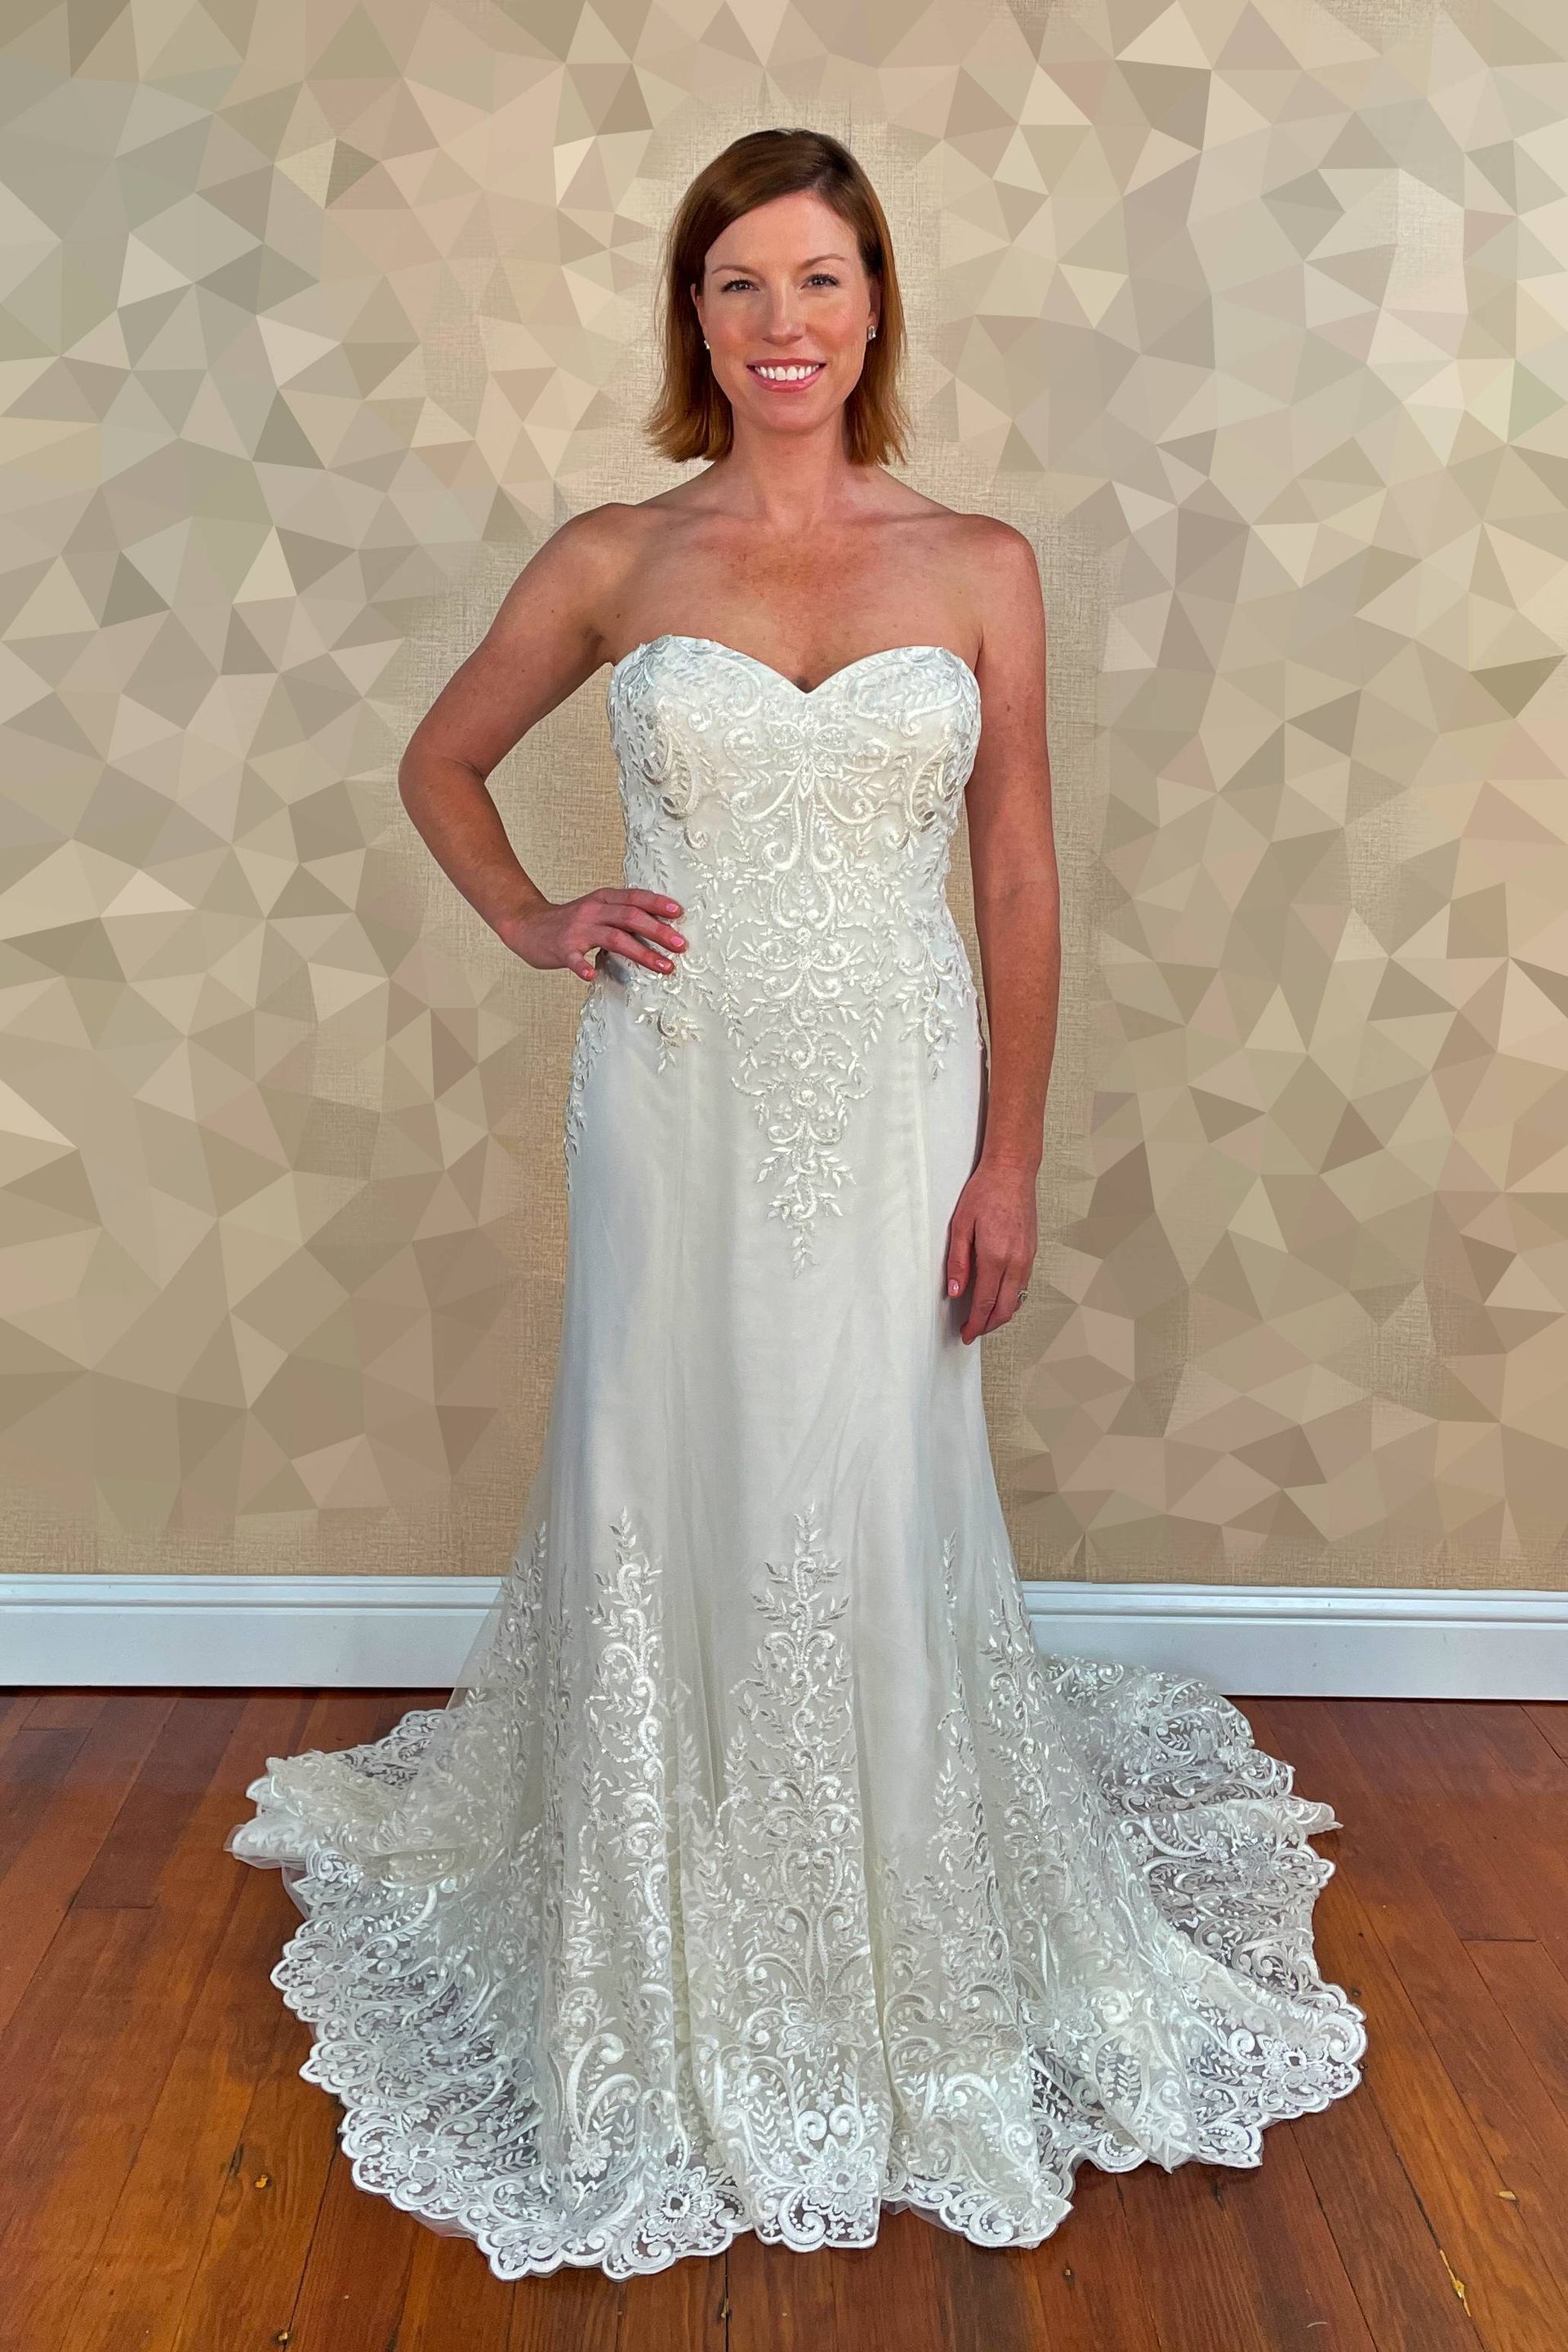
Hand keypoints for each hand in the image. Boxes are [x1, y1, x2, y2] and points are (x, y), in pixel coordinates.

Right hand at [497, 887, 685, 982]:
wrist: (528, 924)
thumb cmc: (570, 921)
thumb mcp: (598, 910)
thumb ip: (622, 914)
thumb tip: (659, 923)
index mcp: (603, 899)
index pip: (634, 897)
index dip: (657, 904)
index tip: (679, 912)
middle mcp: (592, 911)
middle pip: (630, 917)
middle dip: (658, 931)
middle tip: (680, 945)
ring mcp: (577, 930)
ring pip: (613, 938)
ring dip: (641, 953)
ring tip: (663, 966)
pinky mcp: (562, 949)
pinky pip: (574, 959)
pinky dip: (582, 967)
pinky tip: (591, 975)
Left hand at [945, 1158, 1036, 1342]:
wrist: (1012, 1172)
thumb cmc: (985, 1192)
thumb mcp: (960, 1226)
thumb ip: (957, 1262)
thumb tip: (954, 1290)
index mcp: (996, 1256)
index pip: (985, 1303)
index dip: (975, 1324)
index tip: (966, 1333)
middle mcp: (1016, 1261)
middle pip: (1004, 1308)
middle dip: (988, 1325)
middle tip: (972, 1331)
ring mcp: (1027, 1258)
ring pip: (1016, 1299)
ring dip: (1000, 1314)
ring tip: (983, 1317)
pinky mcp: (1032, 1252)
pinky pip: (1023, 1285)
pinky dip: (1010, 1298)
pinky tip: (998, 1296)